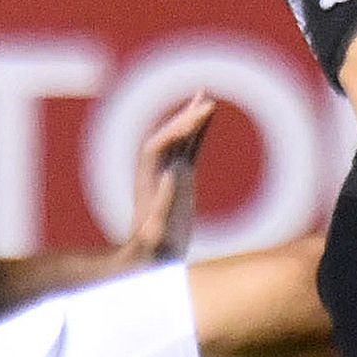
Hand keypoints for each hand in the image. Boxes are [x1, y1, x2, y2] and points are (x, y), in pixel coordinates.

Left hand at [118, 91, 219, 263]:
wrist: (154, 261)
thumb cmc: (152, 251)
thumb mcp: (155, 232)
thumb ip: (161, 205)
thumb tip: (171, 174)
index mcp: (147, 181)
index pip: (157, 147)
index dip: (175, 132)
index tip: (194, 121)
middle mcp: (156, 172)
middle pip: (169, 136)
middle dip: (186, 118)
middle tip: (208, 102)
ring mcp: (169, 172)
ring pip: (180, 138)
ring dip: (192, 117)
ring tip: (207, 95)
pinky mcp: (182, 178)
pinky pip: (191, 148)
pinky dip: (200, 132)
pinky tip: (209, 117)